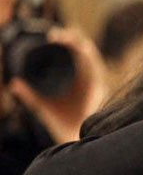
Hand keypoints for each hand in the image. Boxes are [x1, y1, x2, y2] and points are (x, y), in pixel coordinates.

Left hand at [7, 27, 109, 142]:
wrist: (75, 139)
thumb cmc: (63, 124)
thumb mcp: (42, 106)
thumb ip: (29, 95)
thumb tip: (14, 83)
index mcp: (79, 79)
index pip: (76, 53)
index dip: (67, 41)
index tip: (52, 36)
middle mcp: (89, 78)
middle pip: (84, 50)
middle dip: (72, 38)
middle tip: (55, 35)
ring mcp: (95, 82)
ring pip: (90, 55)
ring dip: (78, 43)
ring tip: (63, 37)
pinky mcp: (98, 87)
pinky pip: (95, 67)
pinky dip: (87, 56)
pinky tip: (80, 48)